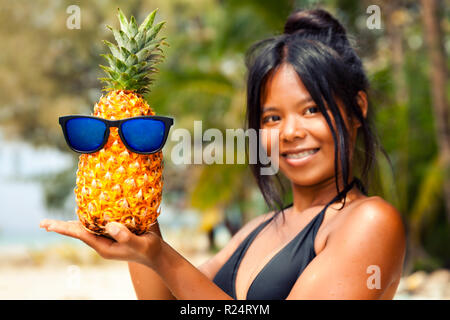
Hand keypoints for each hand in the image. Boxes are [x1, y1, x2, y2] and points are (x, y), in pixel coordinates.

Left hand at [39, 219, 162, 267]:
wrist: (158, 253)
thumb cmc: (149, 250)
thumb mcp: (139, 244)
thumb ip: (125, 236)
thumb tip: (109, 225)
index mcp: (104, 247)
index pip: (80, 235)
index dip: (64, 228)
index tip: (47, 225)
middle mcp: (103, 241)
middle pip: (79, 232)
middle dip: (62, 227)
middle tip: (42, 223)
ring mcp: (109, 235)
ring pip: (88, 226)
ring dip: (74, 221)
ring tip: (56, 221)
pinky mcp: (117, 229)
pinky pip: (100, 221)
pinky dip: (92, 214)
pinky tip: (88, 208)